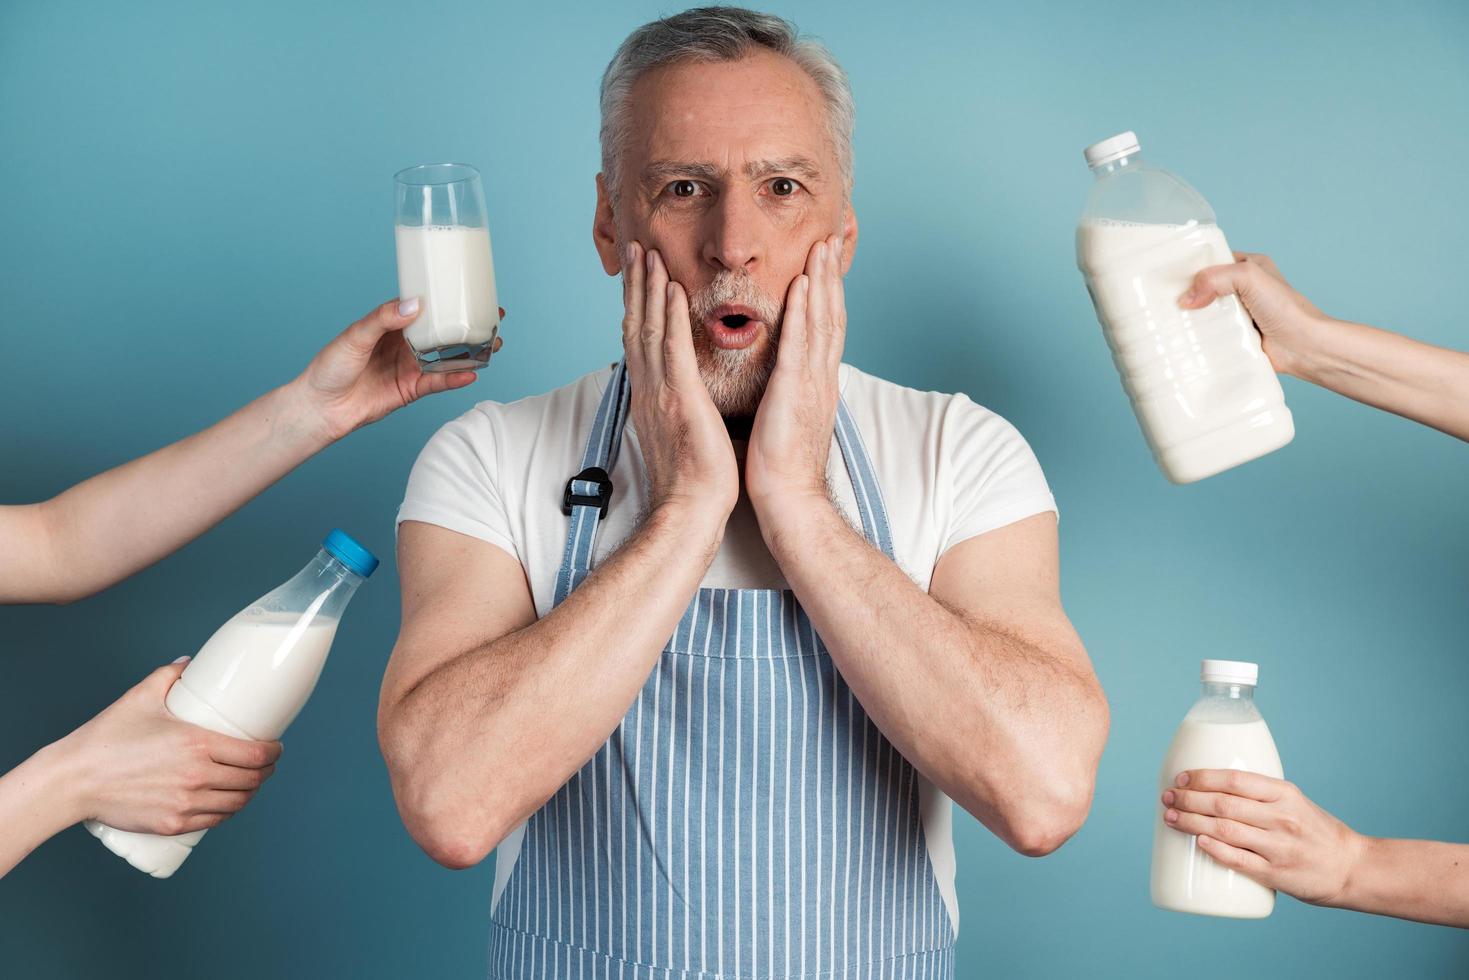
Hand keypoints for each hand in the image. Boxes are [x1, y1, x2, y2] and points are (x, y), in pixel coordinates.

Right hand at [54, 659, 281, 835]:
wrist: (72, 780)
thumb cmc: (106, 738)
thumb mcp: (140, 697)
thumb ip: (168, 676)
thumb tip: (189, 663)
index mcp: (198, 745)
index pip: (256, 754)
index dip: (274, 752)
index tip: (276, 746)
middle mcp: (198, 777)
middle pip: (252, 780)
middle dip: (267, 771)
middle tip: (266, 762)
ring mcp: (186, 804)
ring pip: (237, 803)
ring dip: (251, 792)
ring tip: (251, 781)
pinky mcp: (173, 824)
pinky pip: (215, 821)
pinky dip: (229, 811)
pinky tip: (230, 802)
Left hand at [291, 299, 505, 441]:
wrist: (321, 407)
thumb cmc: (329, 367)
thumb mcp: (355, 336)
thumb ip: (383, 319)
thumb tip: (414, 305)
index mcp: (391, 324)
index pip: (424, 307)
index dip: (447, 300)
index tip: (470, 291)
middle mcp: (405, 344)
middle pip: (443, 332)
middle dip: (468, 325)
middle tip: (494, 318)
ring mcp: (410, 366)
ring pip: (447, 357)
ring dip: (470, 352)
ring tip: (493, 345)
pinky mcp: (412, 390)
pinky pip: (438, 382)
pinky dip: (455, 378)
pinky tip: (472, 373)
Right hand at [621, 242, 737, 524]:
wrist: (692, 508)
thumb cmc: (693, 479)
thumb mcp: (680, 433)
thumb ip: (675, 406)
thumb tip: (678, 393)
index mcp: (651, 396)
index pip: (641, 340)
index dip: (638, 304)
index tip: (640, 275)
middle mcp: (649, 388)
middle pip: (637, 324)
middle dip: (636, 285)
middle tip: (635, 248)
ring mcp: (660, 391)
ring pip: (650, 328)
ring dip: (648, 287)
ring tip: (649, 252)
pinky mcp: (680, 397)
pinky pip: (673, 347)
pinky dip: (670, 315)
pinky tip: (671, 288)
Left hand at [746, 234, 846, 518]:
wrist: (789, 501)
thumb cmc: (782, 468)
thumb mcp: (787, 420)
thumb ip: (789, 393)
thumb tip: (783, 380)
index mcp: (817, 383)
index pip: (825, 327)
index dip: (828, 292)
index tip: (825, 260)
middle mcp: (821, 377)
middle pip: (830, 314)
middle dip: (831, 273)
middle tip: (832, 236)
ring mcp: (812, 383)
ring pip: (821, 320)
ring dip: (822, 280)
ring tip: (821, 245)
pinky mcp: (796, 392)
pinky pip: (801, 343)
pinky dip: (804, 311)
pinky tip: (804, 284)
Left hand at [1162, 768, 1364, 905]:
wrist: (1353, 867)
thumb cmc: (1317, 832)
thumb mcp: (1294, 802)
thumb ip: (1259, 796)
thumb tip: (1211, 791)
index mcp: (1284, 793)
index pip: (1234, 779)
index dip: (1202, 777)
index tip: (1181, 778)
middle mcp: (1281, 817)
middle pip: (1223, 804)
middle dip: (1188, 799)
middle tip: (1168, 798)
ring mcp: (1278, 847)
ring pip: (1225, 830)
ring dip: (1192, 823)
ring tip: (1171, 818)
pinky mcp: (1277, 874)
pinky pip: (1239, 860)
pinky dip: (1215, 851)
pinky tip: (1198, 843)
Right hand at [1178, 251, 1330, 377]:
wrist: (1304, 347)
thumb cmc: (1285, 308)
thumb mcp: (1250, 277)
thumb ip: (1216, 279)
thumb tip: (1187, 299)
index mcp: (1248, 267)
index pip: (1212, 262)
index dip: (1192, 268)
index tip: (1167, 278)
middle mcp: (1243, 290)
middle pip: (1205, 289)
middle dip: (1187, 295)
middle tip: (1162, 303)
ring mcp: (1239, 314)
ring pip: (1206, 313)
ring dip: (1192, 319)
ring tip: (1167, 324)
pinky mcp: (1236, 336)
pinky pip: (1212, 335)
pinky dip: (1200, 338)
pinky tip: (1183, 341)